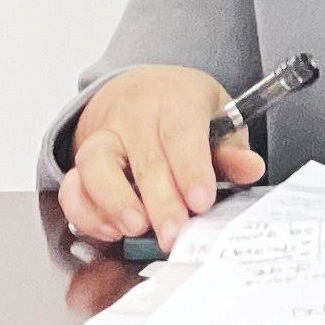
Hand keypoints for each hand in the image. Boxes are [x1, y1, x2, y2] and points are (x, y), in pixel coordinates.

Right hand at [57, 64, 265, 254]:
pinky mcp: (80, 157)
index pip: (181, 133)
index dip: (191, 169)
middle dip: (160, 203)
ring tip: (136, 230)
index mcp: (175, 98)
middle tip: (174, 234)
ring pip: (95, 166)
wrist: (140, 89)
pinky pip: (73, 186)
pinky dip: (87, 212)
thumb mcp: (219, 116)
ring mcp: (103, 135)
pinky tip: (111, 229)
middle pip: (144, 160)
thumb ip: (231, 150)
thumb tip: (251, 170)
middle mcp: (134, 114)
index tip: (201, 201)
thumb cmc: (184, 109)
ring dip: (114, 203)